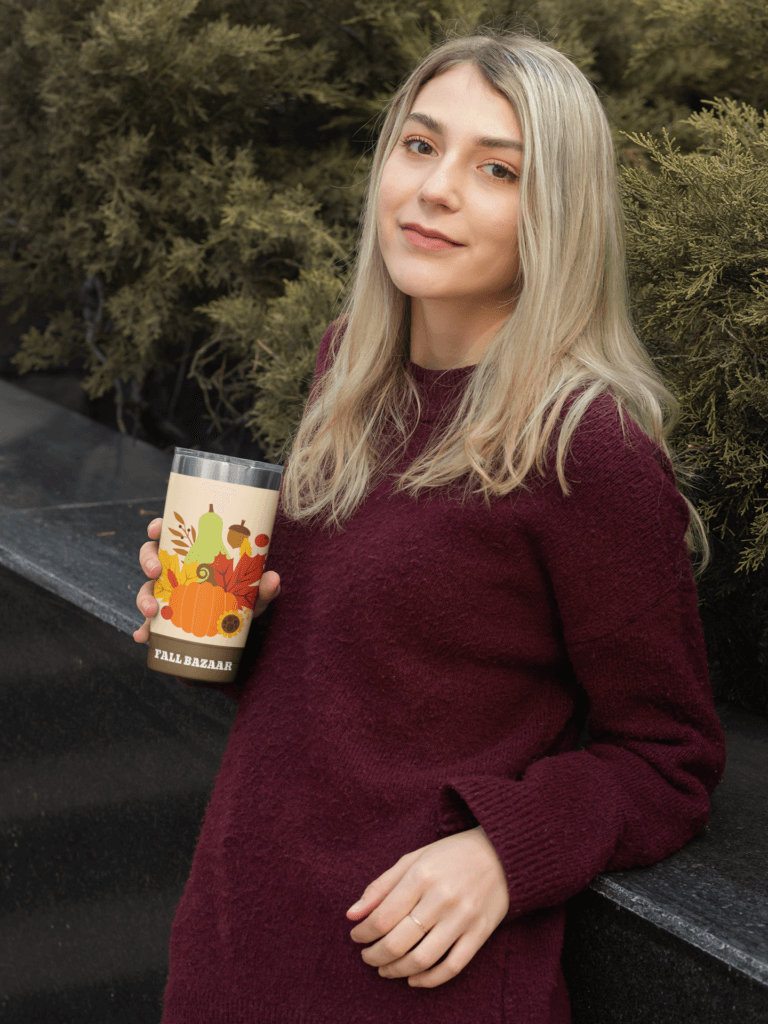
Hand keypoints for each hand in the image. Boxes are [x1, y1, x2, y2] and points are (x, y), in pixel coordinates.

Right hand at [132, 517, 280, 642]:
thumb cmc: (244, 597)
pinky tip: (142, 637)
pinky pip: (150, 623)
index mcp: (192, 553)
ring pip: (147, 589)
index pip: (170, 533)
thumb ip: (263, 587)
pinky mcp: (168, 618)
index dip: (157, 527)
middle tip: (155, 572)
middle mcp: (176, 570)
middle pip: (152, 557)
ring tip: (151, 611)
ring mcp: (169, 593)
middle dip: (147, 562)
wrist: (241, 624)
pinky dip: (144, 630)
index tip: (156, 529)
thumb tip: (273, 578)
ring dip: (143, 598)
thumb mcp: (254, 591)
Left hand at [346, 826, 508, 987]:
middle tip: (367, 956)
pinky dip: (429, 980)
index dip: (363, 933)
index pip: (382, 917)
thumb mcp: (413, 859)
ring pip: (422, 959)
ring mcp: (463, 918)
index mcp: (422, 875)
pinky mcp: (480, 933)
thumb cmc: (450, 855)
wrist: (501, 854)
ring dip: (396, 971)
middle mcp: (441, 898)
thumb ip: (381, 886)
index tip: (356, 936)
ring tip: (385, 969)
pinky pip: (452, 967)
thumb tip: (352, 914)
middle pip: (398, 942)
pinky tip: (413, 978)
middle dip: (375, 956)